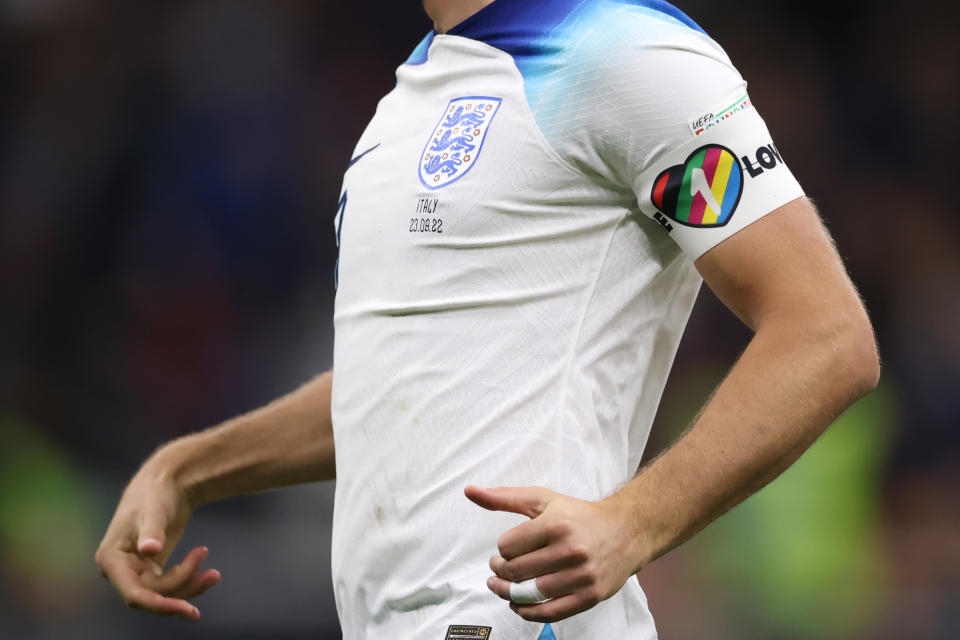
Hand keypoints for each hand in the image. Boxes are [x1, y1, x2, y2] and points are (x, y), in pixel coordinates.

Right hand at [95, 461, 220, 619]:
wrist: (167, 482)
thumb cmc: (156, 492)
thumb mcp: (155, 509)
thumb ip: (152, 530)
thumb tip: (149, 551)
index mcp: (111, 559)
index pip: (133, 594)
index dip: (160, 605)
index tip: (188, 609)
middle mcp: (119, 570)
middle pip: (152, 595)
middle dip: (183, 588)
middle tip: (213, 574)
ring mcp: (135, 571)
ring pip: (163, 594)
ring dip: (190, 586)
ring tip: (215, 574)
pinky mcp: (151, 570)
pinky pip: (170, 586)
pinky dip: (190, 581)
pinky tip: (210, 573)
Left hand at [465, 485, 645, 622]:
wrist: (626, 531)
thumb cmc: (579, 514)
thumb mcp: (542, 499)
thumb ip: (503, 497)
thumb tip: (469, 490)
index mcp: (556, 524)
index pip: (507, 546)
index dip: (501, 549)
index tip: (506, 548)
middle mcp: (570, 550)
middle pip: (515, 572)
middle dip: (499, 572)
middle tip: (498, 569)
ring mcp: (581, 575)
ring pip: (529, 594)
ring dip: (509, 594)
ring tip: (504, 587)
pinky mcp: (590, 596)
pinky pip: (550, 613)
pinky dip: (528, 613)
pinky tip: (519, 605)